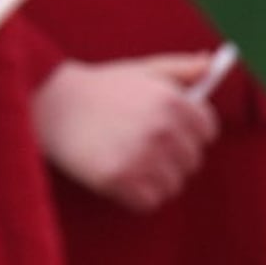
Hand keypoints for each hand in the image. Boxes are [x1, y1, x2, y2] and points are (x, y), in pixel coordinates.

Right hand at [32, 53, 220, 212]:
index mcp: (171, 100)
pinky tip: (123, 174)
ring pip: (173, 185)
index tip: (177, 131)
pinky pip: (149, 201)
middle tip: (148, 146)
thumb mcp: (143, 70)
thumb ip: (181, 68)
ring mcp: (141, 156)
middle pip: (192, 161)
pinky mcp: (119, 180)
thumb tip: (211, 63)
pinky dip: (139, 195)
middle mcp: (160, 129)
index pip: (207, 130)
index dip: (193, 131)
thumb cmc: (103, 88)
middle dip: (175, 156)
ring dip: (157, 178)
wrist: (54, 106)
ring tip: (134, 159)